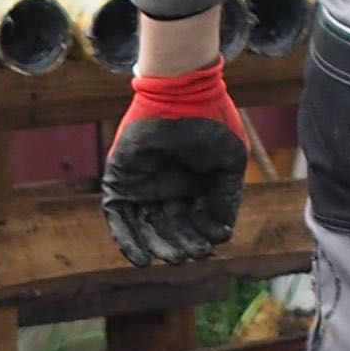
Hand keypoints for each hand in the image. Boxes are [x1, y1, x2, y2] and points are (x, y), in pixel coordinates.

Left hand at [100, 61, 250, 268]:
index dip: (201, 236)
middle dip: (182, 244)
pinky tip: (141, 259)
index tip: (210, 246)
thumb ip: (227, 197)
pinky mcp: (119, 184)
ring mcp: (141, 188)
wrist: (181, 91)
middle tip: (191, 255)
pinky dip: (128, 241)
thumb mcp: (230, 161)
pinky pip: (119, 220)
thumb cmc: (211, 121)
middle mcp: (165, 189)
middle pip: (171, 229)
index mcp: (191, 185)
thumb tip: (223, 236)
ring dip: (159, 247)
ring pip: (147, 229)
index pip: (194, 222)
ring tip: (173, 258)